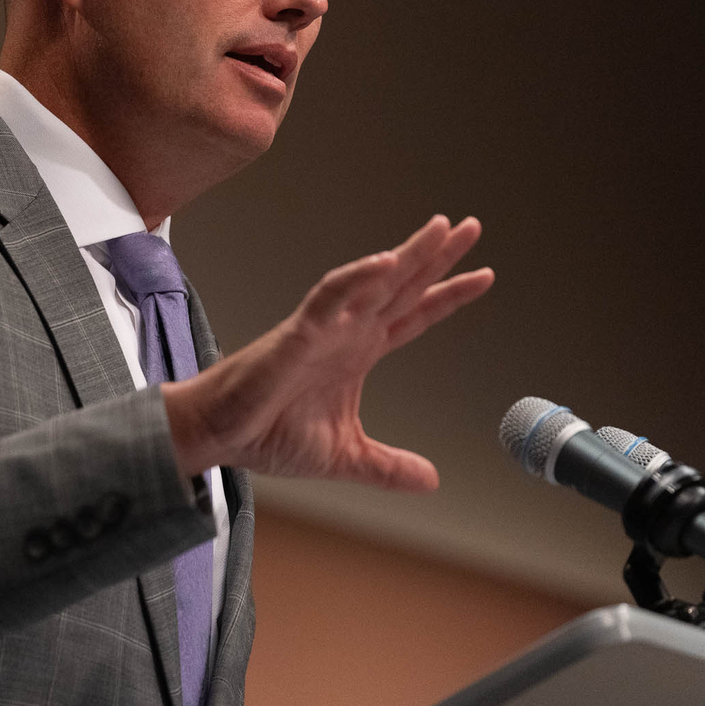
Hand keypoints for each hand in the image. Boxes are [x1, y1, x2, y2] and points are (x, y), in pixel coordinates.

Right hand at [163, 215, 492, 489]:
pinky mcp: (297, 333)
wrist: (220, 435)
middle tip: (471, 226)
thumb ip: (388, 466)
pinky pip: (330, 297)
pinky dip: (357, 279)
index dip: (448, 297)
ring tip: (439, 230)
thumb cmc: (267, 433)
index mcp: (359, 353)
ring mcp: (324, 328)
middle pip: (402, 286)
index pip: (414, 316)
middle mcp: (347, 332)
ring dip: (406, 255)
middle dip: (438, 257)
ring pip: (372, 281)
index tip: (484, 275)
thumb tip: (432, 479)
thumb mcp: (346, 457)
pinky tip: (384, 264)